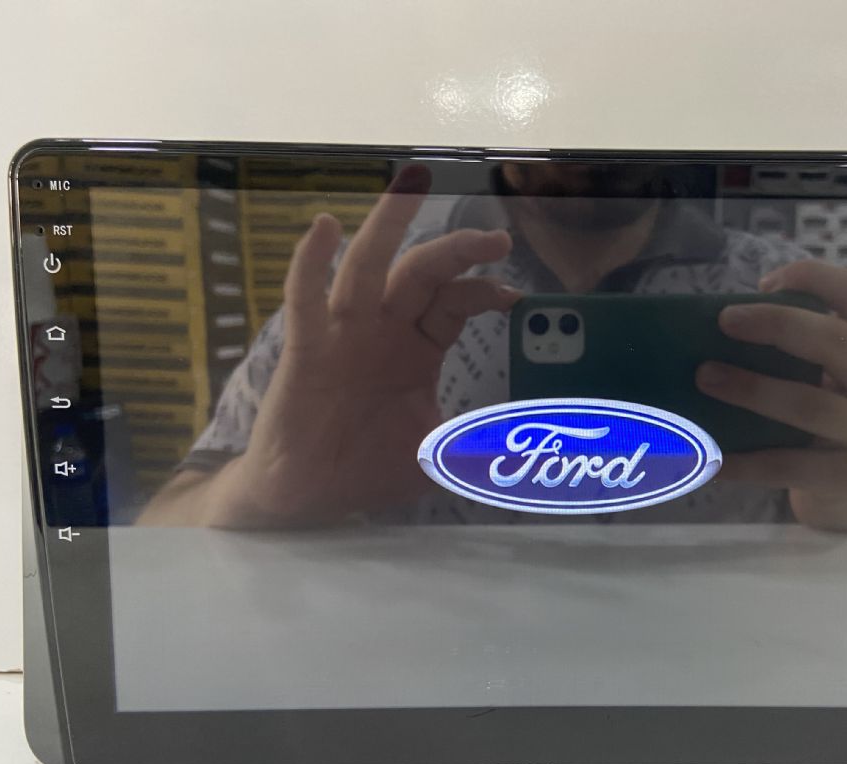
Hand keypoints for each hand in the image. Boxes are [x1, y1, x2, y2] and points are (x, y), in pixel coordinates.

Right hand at [207, 165, 518, 526]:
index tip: (515, 296)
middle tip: (496, 238)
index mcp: (417, 348)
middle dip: (458, 251)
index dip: (484, 291)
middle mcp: (384, 330)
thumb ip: (482, 446)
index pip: (455, 302)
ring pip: (368, 268)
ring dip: (387, 226)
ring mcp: (345, 335)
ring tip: (408, 183)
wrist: (309, 497)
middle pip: (422, 273)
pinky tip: (323, 230)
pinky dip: (310, 264)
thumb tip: (539, 455)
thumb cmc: (368, 468)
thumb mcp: (438, 454)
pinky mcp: (308, 350)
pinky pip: (307, 301)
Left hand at [696, 260, 846, 530]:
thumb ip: (803, 355)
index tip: (765, 282)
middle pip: (837, 341)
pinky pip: (788, 466)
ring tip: (705, 377)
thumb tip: (723, 326)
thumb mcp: (834, 385)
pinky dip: (744, 461)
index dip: (816, 278)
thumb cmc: (831, 432)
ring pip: (810, 404)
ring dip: (751, 388)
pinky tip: (710, 459)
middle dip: (777, 324)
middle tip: (725, 321)